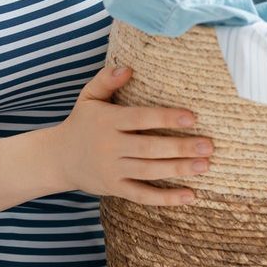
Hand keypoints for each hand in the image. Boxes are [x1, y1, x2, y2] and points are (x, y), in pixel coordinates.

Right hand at [49, 64, 210, 204]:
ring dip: (178, 170)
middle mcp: (109, 146)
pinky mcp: (114, 188)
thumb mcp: (88, 97)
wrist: (58, 158)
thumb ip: (106, 80)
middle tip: (209, 146)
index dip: (166, 118)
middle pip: (149, 148)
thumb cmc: (81, 122)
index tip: (192, 118)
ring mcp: (112, 169)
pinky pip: (142, 195)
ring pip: (149, 171)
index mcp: (107, 121)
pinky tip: (189, 195)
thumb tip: (128, 68)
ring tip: (204, 165)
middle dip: (180, 148)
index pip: (140, 119)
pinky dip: (166, 198)